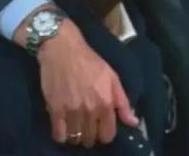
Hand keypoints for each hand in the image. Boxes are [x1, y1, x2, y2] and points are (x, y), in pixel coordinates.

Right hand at [37, 19, 138, 146]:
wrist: (63, 49)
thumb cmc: (90, 61)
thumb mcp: (112, 78)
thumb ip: (122, 102)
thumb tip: (133, 122)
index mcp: (106, 102)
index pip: (108, 135)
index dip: (105, 133)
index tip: (101, 127)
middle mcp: (90, 110)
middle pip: (91, 139)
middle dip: (91, 134)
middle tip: (88, 124)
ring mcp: (72, 111)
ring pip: (75, 139)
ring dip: (76, 135)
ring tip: (76, 125)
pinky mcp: (55, 110)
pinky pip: (58, 135)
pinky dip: (62, 135)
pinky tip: (63, 127)